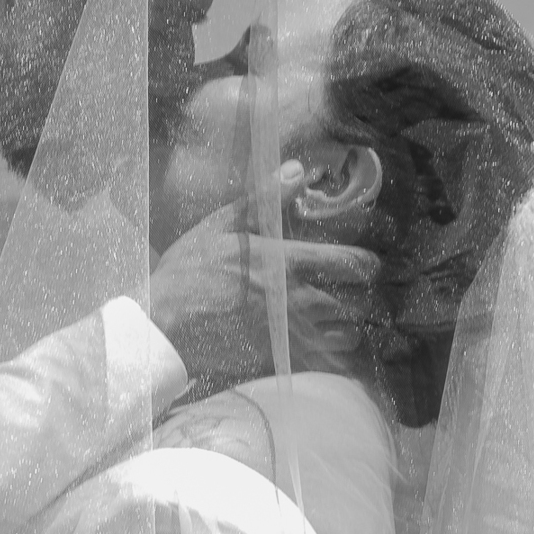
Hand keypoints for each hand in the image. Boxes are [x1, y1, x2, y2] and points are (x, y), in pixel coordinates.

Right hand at [148, 202, 378, 387]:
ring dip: (350, 327)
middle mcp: (298, 301)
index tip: (368, 264)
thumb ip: (263, 199)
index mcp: (286, 263)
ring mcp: (292, 335)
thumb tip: (297, 170)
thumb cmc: (189, 274)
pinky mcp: (282, 361)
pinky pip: (326, 363)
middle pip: (356, 303)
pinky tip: (327, 350)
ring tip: (343, 321)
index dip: (367, 263)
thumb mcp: (220, 226)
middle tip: (357, 293)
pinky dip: (334, 357)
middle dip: (362, 298)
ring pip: (347, 335)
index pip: (349, 262)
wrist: (165, 328)